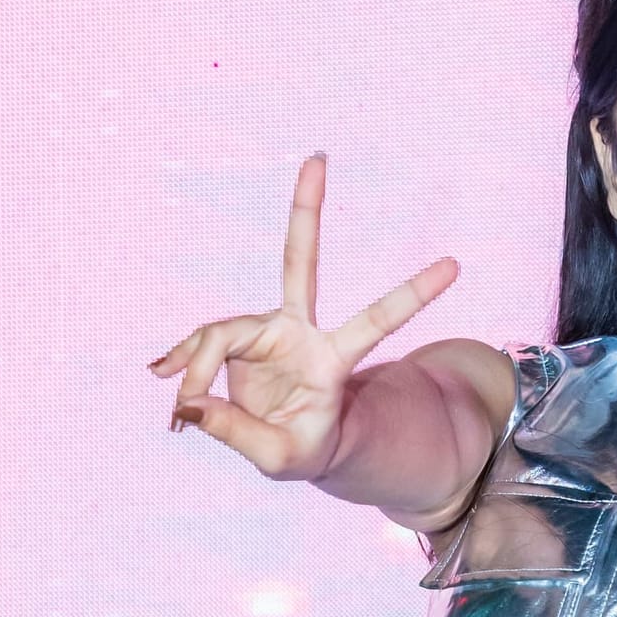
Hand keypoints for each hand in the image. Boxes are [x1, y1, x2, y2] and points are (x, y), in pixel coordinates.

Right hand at [147, 153, 458, 481]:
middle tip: (317, 157)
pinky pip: (202, 345)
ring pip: (222, 334)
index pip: (377, 321)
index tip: (456, 265)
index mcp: (333, 361)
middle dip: (307, 212)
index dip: (413, 294)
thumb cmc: (304, 450)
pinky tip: (160, 375)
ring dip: (195, 367)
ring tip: (178, 413)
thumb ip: (236, 433)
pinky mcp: (241, 341)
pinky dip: (181, 362)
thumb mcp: (278, 459)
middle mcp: (302, 334)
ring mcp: (270, 332)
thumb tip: (186, 403)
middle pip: (301, 264)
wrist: (295, 445)